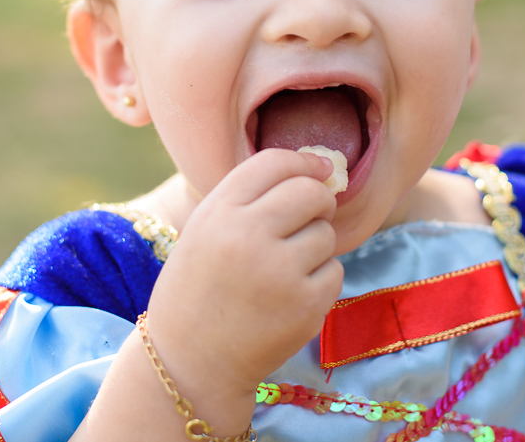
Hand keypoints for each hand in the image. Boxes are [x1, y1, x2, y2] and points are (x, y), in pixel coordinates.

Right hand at [145, 149, 343, 409]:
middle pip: (311, 192)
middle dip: (319, 201)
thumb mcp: (205, 229)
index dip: (304, 161)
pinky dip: (320, 280)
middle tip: (311, 216)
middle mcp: (247, 236)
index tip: (320, 168)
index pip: (275, 163)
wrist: (190, 362)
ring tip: (282, 270)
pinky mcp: (305, 306)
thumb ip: (250, 197)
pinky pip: (334, 271)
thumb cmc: (199, 289)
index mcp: (218, 212)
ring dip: (315, 246)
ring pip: (326, 234)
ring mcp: (279, 272)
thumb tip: (319, 168)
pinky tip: (290, 296)